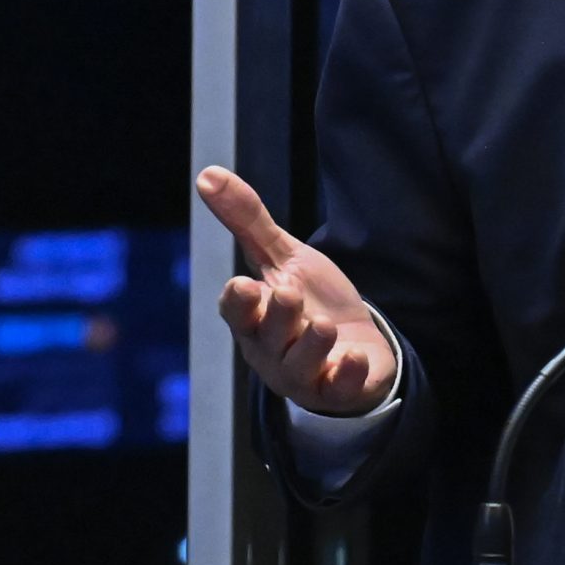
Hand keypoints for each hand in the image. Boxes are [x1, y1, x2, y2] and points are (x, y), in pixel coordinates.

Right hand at [197, 166, 397, 415]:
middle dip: (278, 317)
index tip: (243, 285)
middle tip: (288, 296)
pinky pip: (338, 389)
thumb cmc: (310, 300)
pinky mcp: (339, 390)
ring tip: (323, 326)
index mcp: (254, 318)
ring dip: (311, 346)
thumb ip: (248, 220)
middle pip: (268, 337)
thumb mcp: (284, 257)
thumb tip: (207, 174)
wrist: (357, 343)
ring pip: (299, 367)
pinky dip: (346, 376)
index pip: (237, 312)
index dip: (238, 303)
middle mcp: (272, 351)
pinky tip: (354, 359)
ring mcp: (305, 374)